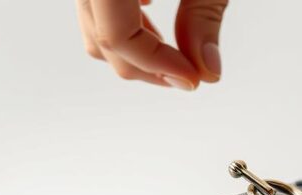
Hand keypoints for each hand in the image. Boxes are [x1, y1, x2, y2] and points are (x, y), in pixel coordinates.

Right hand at [76, 0, 226, 89]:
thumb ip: (204, 14)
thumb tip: (207, 69)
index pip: (116, 34)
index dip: (156, 64)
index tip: (192, 78)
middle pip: (101, 37)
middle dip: (147, 67)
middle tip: (189, 75)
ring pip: (93, 27)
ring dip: (136, 49)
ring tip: (176, 52)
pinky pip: (98, 9)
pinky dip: (127, 24)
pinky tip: (153, 22)